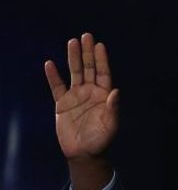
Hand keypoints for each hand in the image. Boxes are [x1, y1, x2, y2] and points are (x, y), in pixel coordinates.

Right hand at [44, 33, 118, 189]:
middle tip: (85, 35)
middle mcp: (90, 93)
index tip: (99, 45)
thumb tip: (115, 92)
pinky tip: (50, 64)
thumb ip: (112, 109)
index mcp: (103, 97)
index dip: (101, 60)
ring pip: (74, 73)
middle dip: (87, 53)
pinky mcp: (62, 103)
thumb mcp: (109, 126)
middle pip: (89, 69)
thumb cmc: (100, 141)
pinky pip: (56, 86)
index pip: (103, 74)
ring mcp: (76, 97)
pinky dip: (53, 76)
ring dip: (73, 58)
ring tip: (72, 42)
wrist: (84, 154)